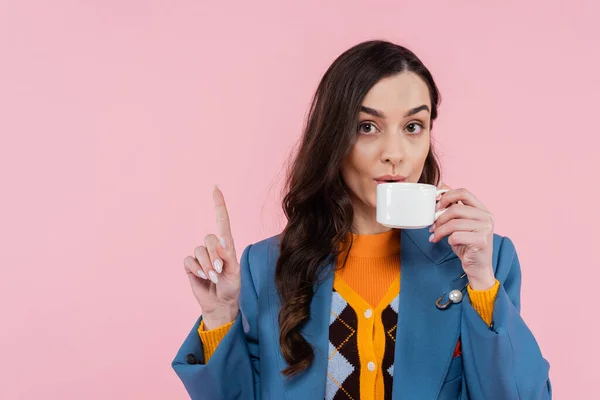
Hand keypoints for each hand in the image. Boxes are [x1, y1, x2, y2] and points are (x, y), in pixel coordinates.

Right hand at [183, 186, 240, 328]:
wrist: (220, 304)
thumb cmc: (231, 287)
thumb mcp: (234, 273)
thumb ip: (228, 258)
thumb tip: (220, 243)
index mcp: (227, 246)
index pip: (222, 221)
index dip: (218, 205)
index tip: (215, 188)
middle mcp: (213, 247)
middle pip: (209, 238)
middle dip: (214, 256)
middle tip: (219, 271)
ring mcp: (201, 256)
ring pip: (199, 250)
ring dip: (206, 266)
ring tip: (213, 277)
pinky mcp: (190, 265)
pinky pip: (189, 260)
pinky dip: (196, 269)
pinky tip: (201, 277)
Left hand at [429, 186, 495, 289]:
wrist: (478, 266)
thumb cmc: (467, 244)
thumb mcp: (460, 224)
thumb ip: (454, 208)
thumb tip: (441, 189)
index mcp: (482, 209)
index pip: (463, 192)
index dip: (447, 196)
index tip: (437, 206)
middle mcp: (486, 217)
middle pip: (455, 209)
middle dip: (439, 218)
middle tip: (432, 226)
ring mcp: (485, 229)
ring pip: (454, 223)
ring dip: (440, 231)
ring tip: (436, 236)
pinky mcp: (481, 241)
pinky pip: (456, 236)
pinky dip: (448, 240)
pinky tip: (448, 244)